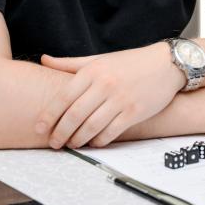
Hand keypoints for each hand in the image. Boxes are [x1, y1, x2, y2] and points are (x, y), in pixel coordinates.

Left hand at [36, 43, 184, 147]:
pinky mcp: (134, 112)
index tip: (39, 128)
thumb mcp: (99, 59)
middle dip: (60, 133)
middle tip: (53, 143)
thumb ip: (70, 63)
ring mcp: (120, 99)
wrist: (165, 64)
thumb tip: (44, 59)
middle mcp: (104, 85)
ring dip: (78, 140)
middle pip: (74, 115)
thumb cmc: (130, 62)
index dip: (49, 115)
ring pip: (91, 126)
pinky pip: (111, 132)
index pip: (63, 97)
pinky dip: (99, 141)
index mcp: (93, 71)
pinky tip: (93, 142)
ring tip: (71, 144)